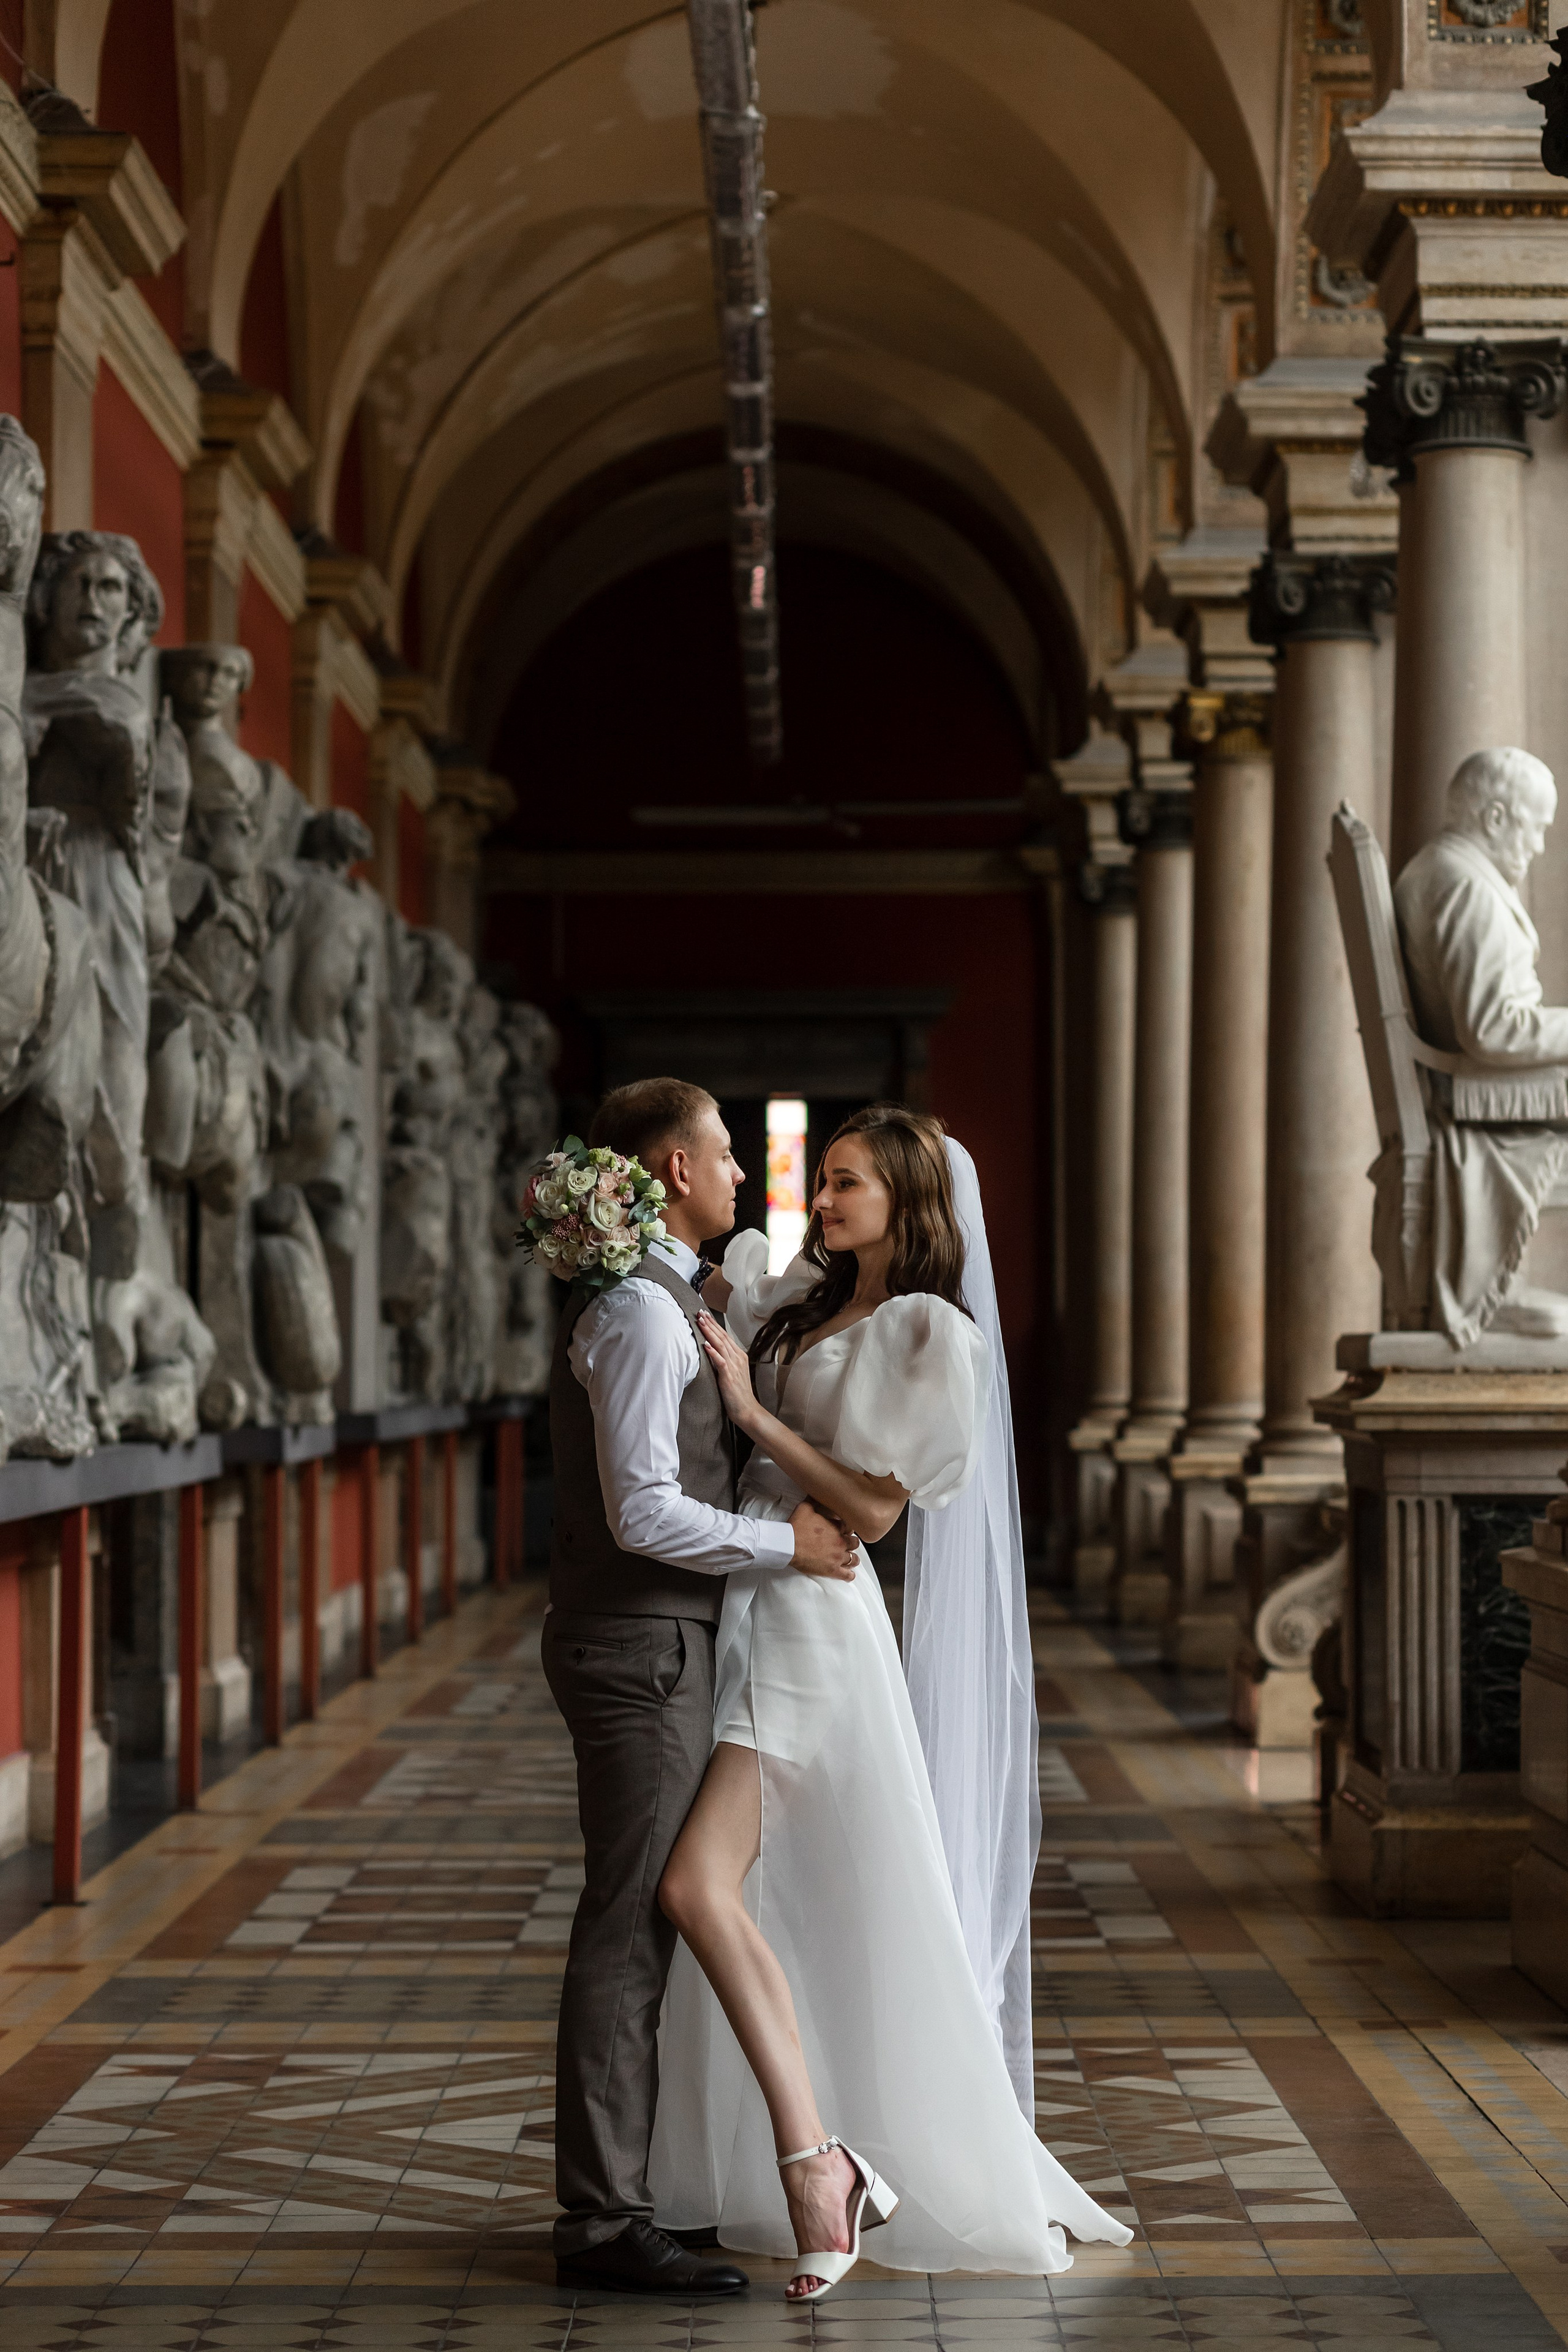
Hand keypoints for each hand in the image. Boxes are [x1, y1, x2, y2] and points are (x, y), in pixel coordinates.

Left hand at [697, 1309, 758, 1430]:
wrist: (747, 1409)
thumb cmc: (738, 1393)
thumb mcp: (732, 1372)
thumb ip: (725, 1360)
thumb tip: (712, 1350)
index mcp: (739, 1356)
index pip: (725, 1336)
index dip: (714, 1325)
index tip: (704, 1315)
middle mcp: (738, 1358)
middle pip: (722, 1337)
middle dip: (710, 1324)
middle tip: (700, 1313)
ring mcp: (734, 1366)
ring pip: (720, 1345)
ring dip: (709, 1333)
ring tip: (701, 1322)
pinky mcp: (729, 1375)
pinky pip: (720, 1360)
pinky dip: (713, 1352)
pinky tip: (705, 1345)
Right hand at [789, 1500, 856, 1581]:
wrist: (788, 1545)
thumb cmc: (796, 1527)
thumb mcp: (805, 1508)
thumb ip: (813, 1501)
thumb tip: (815, 1492)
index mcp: (836, 1527)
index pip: (849, 1527)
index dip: (847, 1529)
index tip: (845, 1530)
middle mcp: (840, 1542)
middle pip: (854, 1543)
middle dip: (851, 1542)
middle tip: (847, 1543)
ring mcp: (837, 1557)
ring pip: (853, 1559)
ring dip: (852, 1558)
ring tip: (850, 1558)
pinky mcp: (832, 1570)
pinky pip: (846, 1575)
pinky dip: (849, 1575)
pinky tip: (849, 1574)